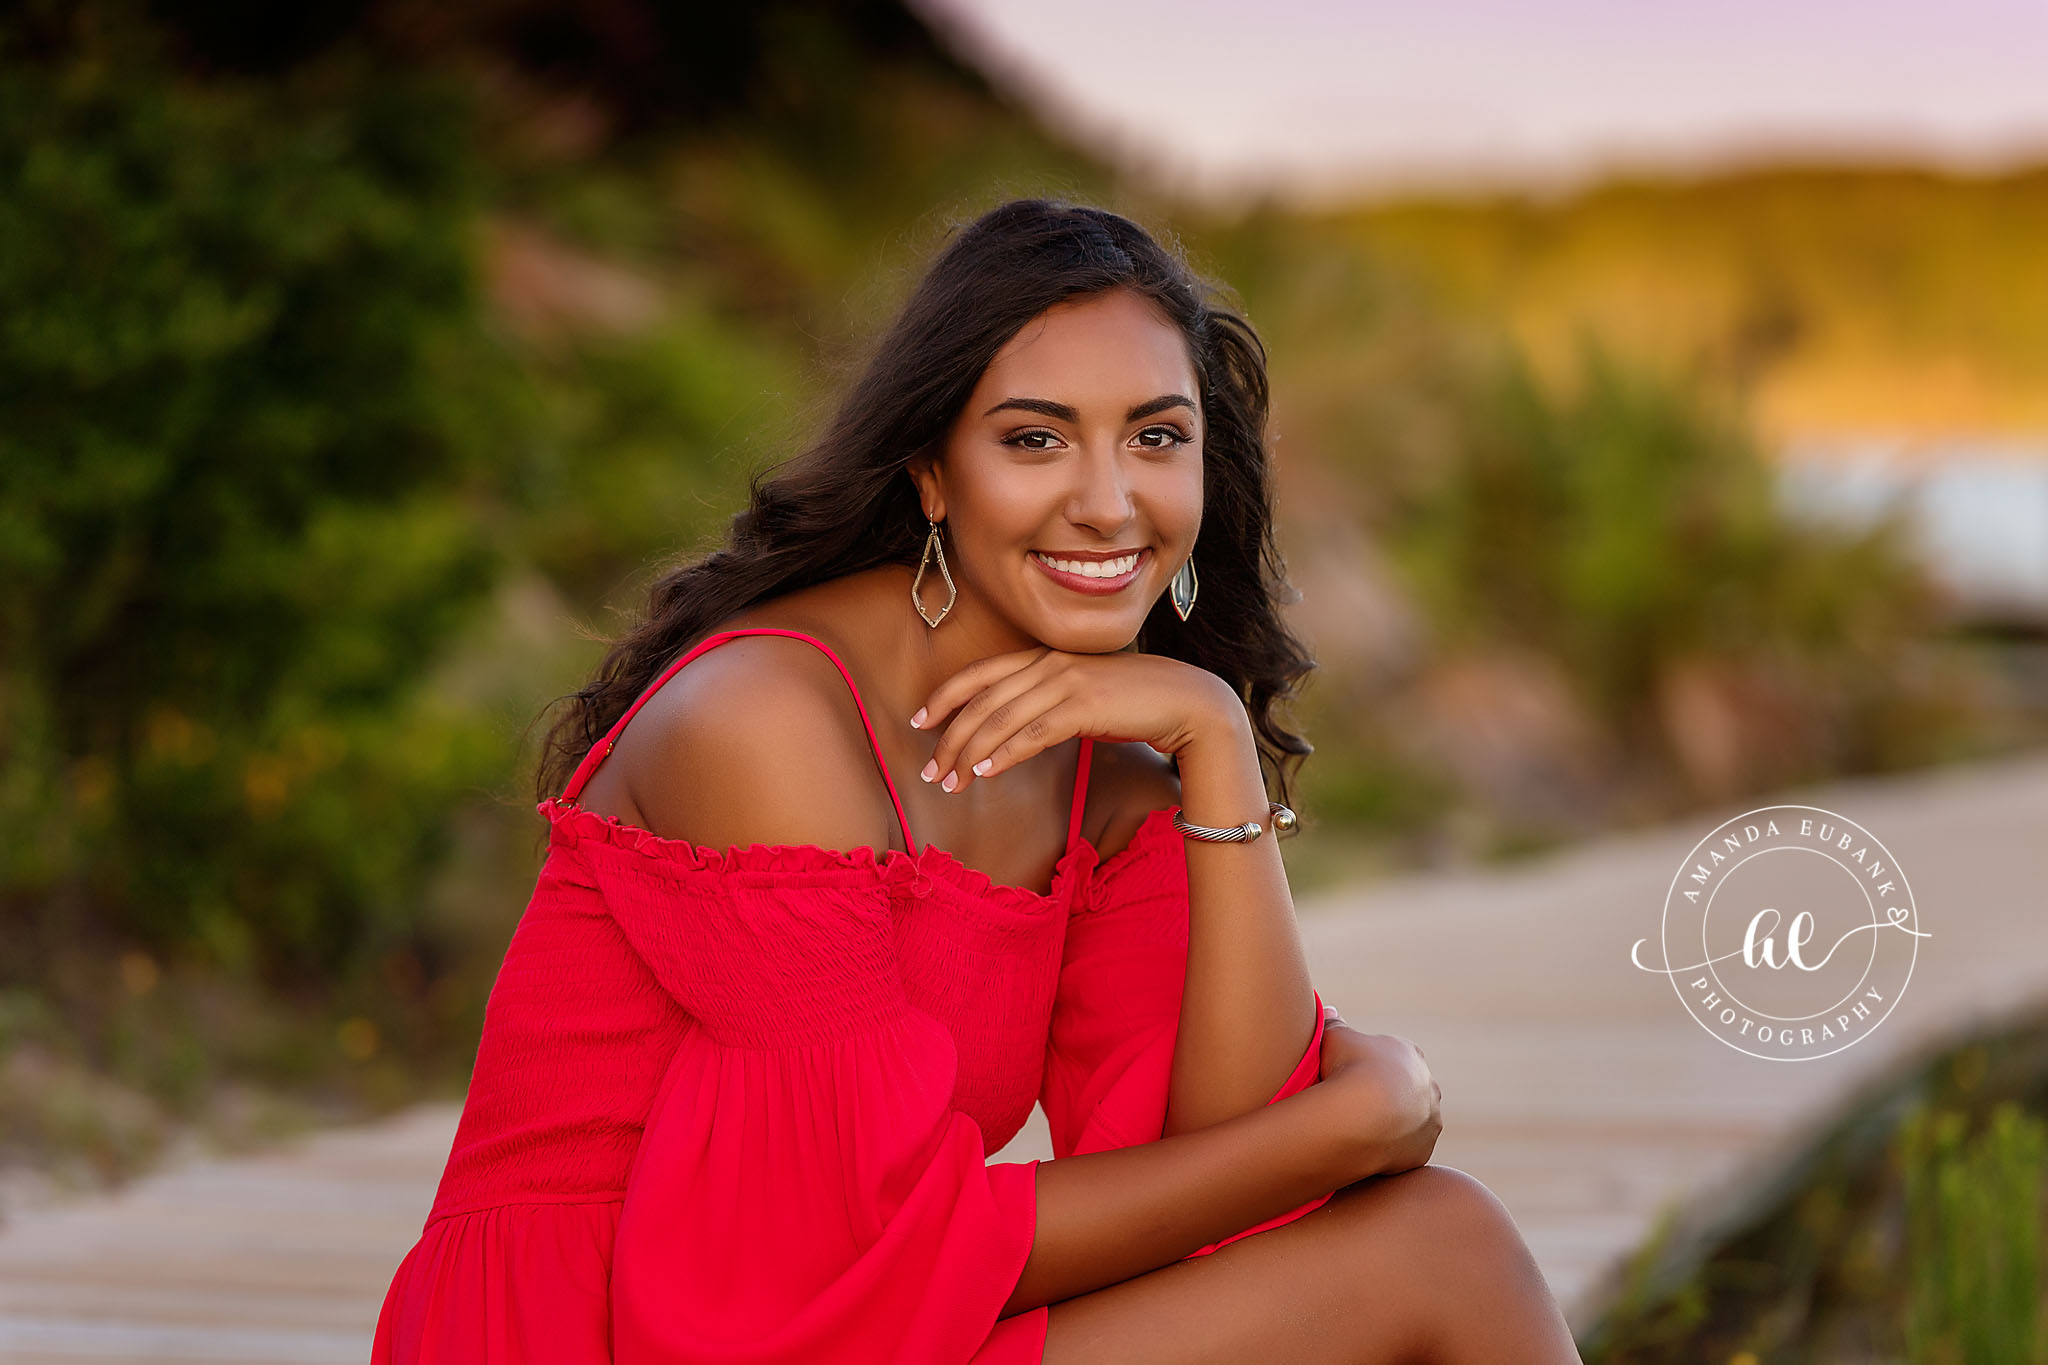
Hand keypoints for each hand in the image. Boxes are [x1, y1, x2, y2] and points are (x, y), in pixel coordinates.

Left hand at [909, 646, 1232, 794]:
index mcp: (1047, 657)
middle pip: (983, 700)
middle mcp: (1051, 663)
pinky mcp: (1084, 705)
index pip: (981, 674)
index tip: (919, 721)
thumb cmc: (1138, 703)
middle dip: (950, 737)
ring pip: (1001, 718)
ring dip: (969, 752)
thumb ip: (1049, 704)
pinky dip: (1004, 752)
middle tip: (930, 771)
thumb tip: (1017, 733)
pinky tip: (985, 772)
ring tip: (950, 782)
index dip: (945, 696)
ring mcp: (1067, 681)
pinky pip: (1033, 732)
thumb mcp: (1084, 697)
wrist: (1189, 702)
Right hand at [1316, 1003, 1441, 1178]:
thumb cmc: (1348, 1068)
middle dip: (1390, 1096)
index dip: (1373, 1067)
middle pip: (1409, 1090)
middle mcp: (1428, 1086)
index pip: (1395, 1058)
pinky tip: (1370, 1148)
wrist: (1363, 1115)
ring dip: (1395, 1125)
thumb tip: (1329, 1010)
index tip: (1354, 1076)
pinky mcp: (1424, 1149)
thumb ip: (1333, 1023)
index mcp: (1409, 1055)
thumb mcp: (1334, 1036)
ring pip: (1413, 1121)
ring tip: (1365, 1131)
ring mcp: (1429, 1119)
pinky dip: (1393, 1149)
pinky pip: (1408, 1149)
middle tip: (1359, 1106)